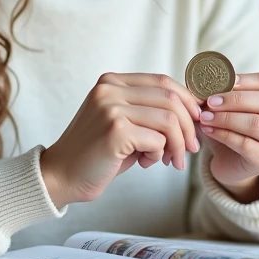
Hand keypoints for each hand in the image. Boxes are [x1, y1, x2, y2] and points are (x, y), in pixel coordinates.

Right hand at [40, 73, 202, 207]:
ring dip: (178, 144)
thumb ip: (150, 112)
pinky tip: (148, 163)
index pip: (163, 81)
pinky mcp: (115, 130)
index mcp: (112, 81)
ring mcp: (111, 108)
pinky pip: (157, 140)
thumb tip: (194, 112)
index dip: (187, 102)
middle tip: (190, 148)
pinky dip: (160, 154)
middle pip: (170, 98)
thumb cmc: (98, 153)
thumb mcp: (124, 123)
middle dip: (189, 126)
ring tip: (173, 161)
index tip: (197, 123)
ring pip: (169, 120)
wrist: (61, 176)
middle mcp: (110, 89)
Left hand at [200, 73, 258, 203]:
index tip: (219, 82)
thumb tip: (200, 85)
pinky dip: (223, 134)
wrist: (231, 162)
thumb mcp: (226, 108)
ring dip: (226, 118)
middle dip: (235, 100)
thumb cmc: (231, 128)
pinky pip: (246, 144)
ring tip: (204, 117)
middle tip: (210, 101)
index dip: (242, 80)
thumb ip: (218, 95)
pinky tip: (208, 130)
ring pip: (256, 124)